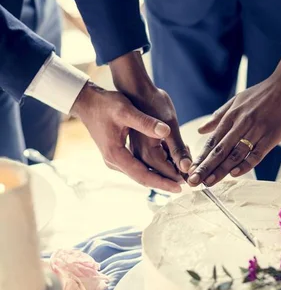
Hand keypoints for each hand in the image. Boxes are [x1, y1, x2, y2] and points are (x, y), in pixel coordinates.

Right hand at [110, 51, 191, 181]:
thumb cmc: (105, 104)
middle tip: (184, 186)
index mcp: (117, 155)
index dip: (163, 182)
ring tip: (179, 178)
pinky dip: (151, 169)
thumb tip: (166, 131)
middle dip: (164, 183)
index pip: (144, 176)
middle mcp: (115, 162)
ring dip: (159, 176)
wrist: (87, 102)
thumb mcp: (126, 110)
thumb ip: (146, 122)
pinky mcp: (117, 155)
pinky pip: (137, 167)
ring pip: (140, 174)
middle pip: (143, 179)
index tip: (179, 187)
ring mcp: (115, 160)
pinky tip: (165, 166)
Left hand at [187, 53, 280, 186]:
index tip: (191, 170)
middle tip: (193, 182)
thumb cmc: (263, 92)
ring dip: (221, 170)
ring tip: (209, 182)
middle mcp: (241, 124)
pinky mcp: (272, 136)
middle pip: (220, 150)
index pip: (212, 141)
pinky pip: (257, 154)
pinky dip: (245, 164)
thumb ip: (219, 116)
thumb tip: (200, 130)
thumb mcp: (237, 100)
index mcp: (231, 116)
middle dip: (205, 167)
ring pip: (235, 154)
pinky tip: (234, 173)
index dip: (201, 157)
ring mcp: (256, 130)